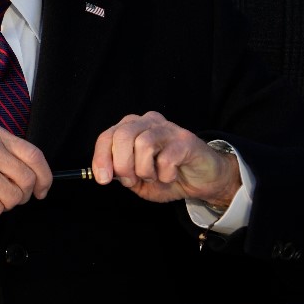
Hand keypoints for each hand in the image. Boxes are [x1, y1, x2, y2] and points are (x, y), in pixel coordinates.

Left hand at [91, 111, 241, 207]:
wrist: (202, 180)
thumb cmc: (168, 176)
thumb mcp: (138, 181)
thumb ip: (121, 175)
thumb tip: (106, 173)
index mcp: (133, 128)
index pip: (108, 136)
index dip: (101, 158)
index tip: (103, 179)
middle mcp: (148, 122)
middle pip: (123, 136)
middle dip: (122, 165)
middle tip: (131, 181)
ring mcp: (168, 129)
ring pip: (143, 144)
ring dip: (144, 170)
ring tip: (153, 176)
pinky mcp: (185, 140)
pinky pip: (166, 157)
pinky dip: (165, 174)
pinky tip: (171, 175)